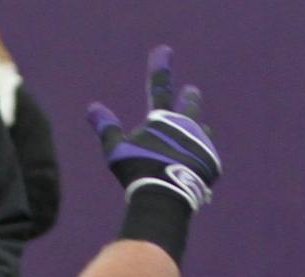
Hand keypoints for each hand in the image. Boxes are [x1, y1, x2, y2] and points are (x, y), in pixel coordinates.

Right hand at [88, 46, 221, 211]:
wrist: (166, 197)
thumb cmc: (138, 172)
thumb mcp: (117, 150)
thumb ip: (107, 128)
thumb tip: (92, 107)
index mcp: (163, 119)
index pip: (159, 85)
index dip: (161, 67)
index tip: (165, 51)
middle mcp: (186, 126)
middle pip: (191, 106)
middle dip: (190, 98)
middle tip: (192, 91)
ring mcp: (202, 145)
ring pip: (202, 133)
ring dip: (198, 132)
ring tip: (199, 133)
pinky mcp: (212, 165)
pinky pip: (206, 160)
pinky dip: (198, 163)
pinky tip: (193, 173)